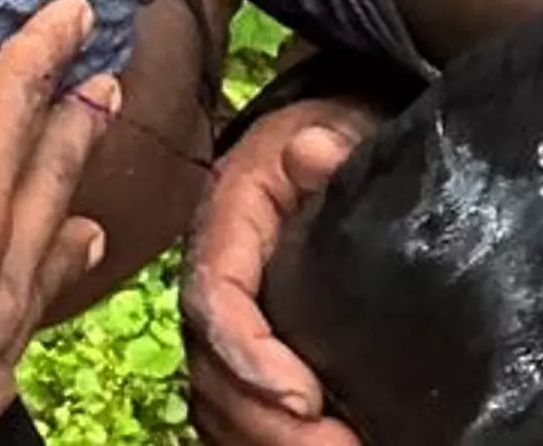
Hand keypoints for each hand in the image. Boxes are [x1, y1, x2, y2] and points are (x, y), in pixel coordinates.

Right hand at [0, 0, 112, 445]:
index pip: (12, 109)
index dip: (42, 51)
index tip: (74, 13)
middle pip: (48, 183)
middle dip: (75, 125)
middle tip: (104, 84)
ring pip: (48, 266)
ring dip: (68, 213)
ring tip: (89, 207)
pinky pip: (25, 331)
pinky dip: (39, 296)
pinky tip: (22, 308)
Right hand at [179, 97, 380, 445]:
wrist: (330, 140)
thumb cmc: (329, 137)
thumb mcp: (328, 128)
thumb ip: (324, 146)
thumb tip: (312, 150)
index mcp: (224, 225)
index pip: (215, 301)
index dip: (250, 357)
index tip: (307, 398)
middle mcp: (213, 283)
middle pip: (213, 370)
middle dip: (269, 425)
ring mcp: (227, 324)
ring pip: (220, 402)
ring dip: (270, 441)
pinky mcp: (250, 352)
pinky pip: (238, 412)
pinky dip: (269, 439)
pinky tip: (324, 444)